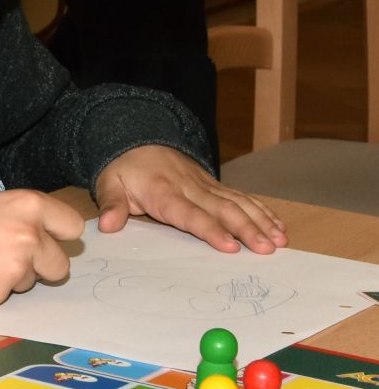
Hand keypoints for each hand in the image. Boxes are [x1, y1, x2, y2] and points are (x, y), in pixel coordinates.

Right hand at [0, 190, 84, 305]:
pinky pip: (5, 297)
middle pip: (61, 264)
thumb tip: (34, 233)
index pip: (72, 226)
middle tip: (10, 257)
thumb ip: (16, 217)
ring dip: (13, 277)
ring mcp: (15, 270)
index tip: (48, 238)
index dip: (58, 234)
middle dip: (41, 265)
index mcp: (28, 206)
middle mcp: (29, 237)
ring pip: (31, 282)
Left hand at [94, 146, 287, 253]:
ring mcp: (205, 184)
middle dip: (247, 229)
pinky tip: (279, 226)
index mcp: (163, 192)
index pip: (190, 214)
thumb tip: (107, 225)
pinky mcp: (214, 185)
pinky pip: (241, 196)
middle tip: (268, 249)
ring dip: (261, 221)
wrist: (136, 139)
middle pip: (222, 209)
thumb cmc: (123, 169)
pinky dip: (261, 210)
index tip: (230, 246)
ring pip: (237, 202)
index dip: (210, 230)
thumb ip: (110, 204)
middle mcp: (189, 187)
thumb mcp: (108, 183)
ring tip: (281, 241)